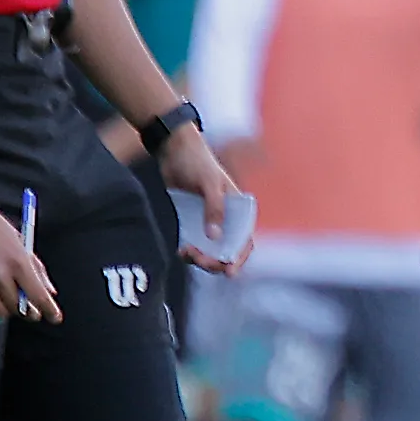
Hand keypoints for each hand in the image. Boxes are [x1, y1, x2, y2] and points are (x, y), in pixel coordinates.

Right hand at [0, 186, 59, 324]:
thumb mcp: (18, 240)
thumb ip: (35, 267)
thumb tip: (49, 291)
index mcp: (18, 260)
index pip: (38, 295)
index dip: (49, 310)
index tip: (54, 318)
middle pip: (18, 307)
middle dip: (25, 309)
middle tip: (25, 306)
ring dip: (5, 309)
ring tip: (5, 299)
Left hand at [157, 122, 252, 271]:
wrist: (174, 149)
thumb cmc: (197, 161)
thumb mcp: (209, 183)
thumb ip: (214, 208)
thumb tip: (214, 237)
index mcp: (239, 210)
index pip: (245, 240)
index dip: (240, 258)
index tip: (229, 270)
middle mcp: (228, 219)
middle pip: (228, 250)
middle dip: (215, 260)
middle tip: (198, 259)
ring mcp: (211, 221)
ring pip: (212, 251)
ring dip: (202, 258)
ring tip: (186, 252)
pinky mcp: (194, 222)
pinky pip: (197, 245)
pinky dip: (191, 252)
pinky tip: (181, 250)